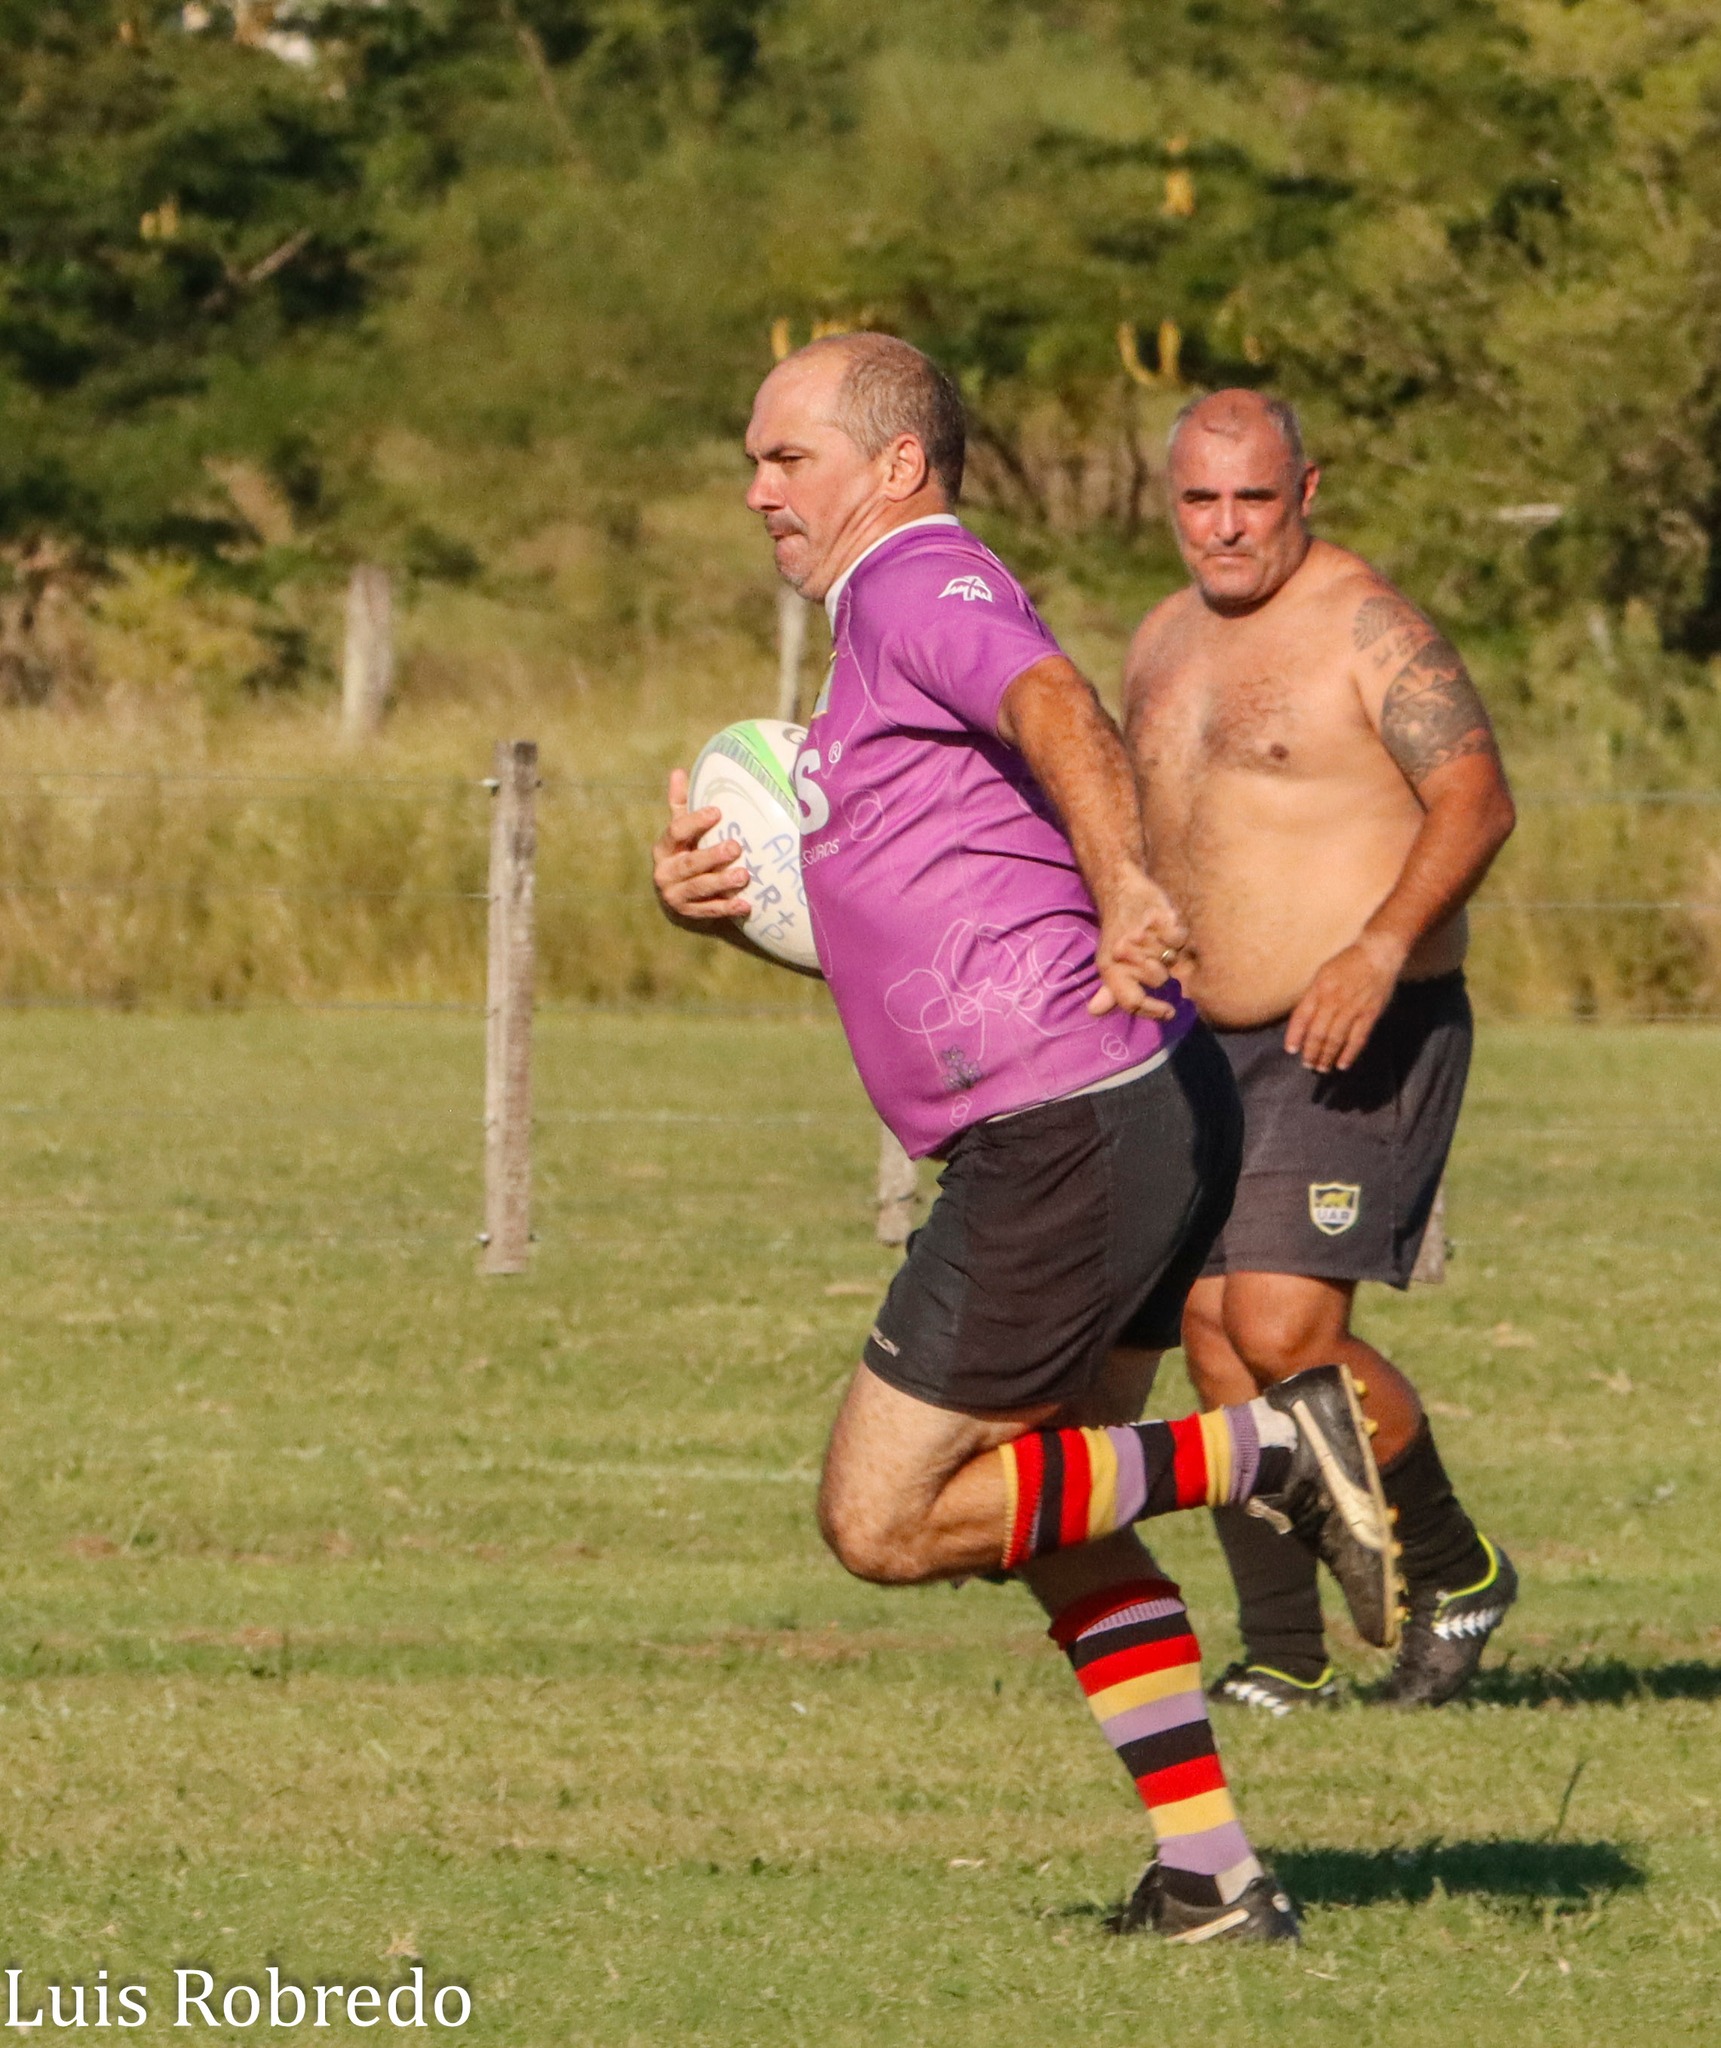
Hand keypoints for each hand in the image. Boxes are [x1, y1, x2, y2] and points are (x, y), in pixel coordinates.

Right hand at [651, 769, 750, 925]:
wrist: (675, 894)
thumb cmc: (683, 853)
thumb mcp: (680, 830)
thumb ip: (680, 804)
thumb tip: (678, 771)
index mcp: (664, 848)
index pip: (676, 831)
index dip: (696, 821)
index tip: (718, 812)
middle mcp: (665, 872)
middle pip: (689, 863)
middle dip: (712, 856)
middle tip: (736, 847)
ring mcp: (675, 895)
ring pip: (699, 888)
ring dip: (722, 882)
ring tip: (744, 875)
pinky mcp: (689, 913)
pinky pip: (709, 911)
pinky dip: (727, 909)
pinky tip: (745, 905)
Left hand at [1088, 869, 1188, 1020]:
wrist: (1120, 890)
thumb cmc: (1118, 931)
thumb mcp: (1109, 960)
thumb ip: (1110, 989)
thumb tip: (1094, 1011)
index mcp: (1109, 967)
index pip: (1132, 1001)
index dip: (1152, 1011)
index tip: (1168, 1013)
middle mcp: (1122, 953)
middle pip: (1158, 980)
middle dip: (1160, 969)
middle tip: (1150, 951)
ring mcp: (1141, 935)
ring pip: (1171, 959)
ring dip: (1169, 950)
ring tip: (1155, 936)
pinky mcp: (1158, 917)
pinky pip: (1179, 939)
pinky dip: (1177, 933)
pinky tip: (1164, 924)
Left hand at [1284, 932, 1405, 1071]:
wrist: (1378, 954)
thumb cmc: (1348, 963)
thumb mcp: (1323, 973)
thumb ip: (1313, 996)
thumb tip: (1303, 1020)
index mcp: (1319, 988)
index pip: (1301, 1017)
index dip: (1294, 1035)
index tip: (1291, 1050)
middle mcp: (1334, 1000)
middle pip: (1318, 1033)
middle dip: (1311, 1052)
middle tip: (1308, 1064)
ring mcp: (1353, 1008)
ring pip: (1336, 1039)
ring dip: (1327, 1057)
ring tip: (1321, 1068)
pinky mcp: (1370, 1014)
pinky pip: (1357, 1039)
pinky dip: (1349, 1054)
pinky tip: (1342, 1064)